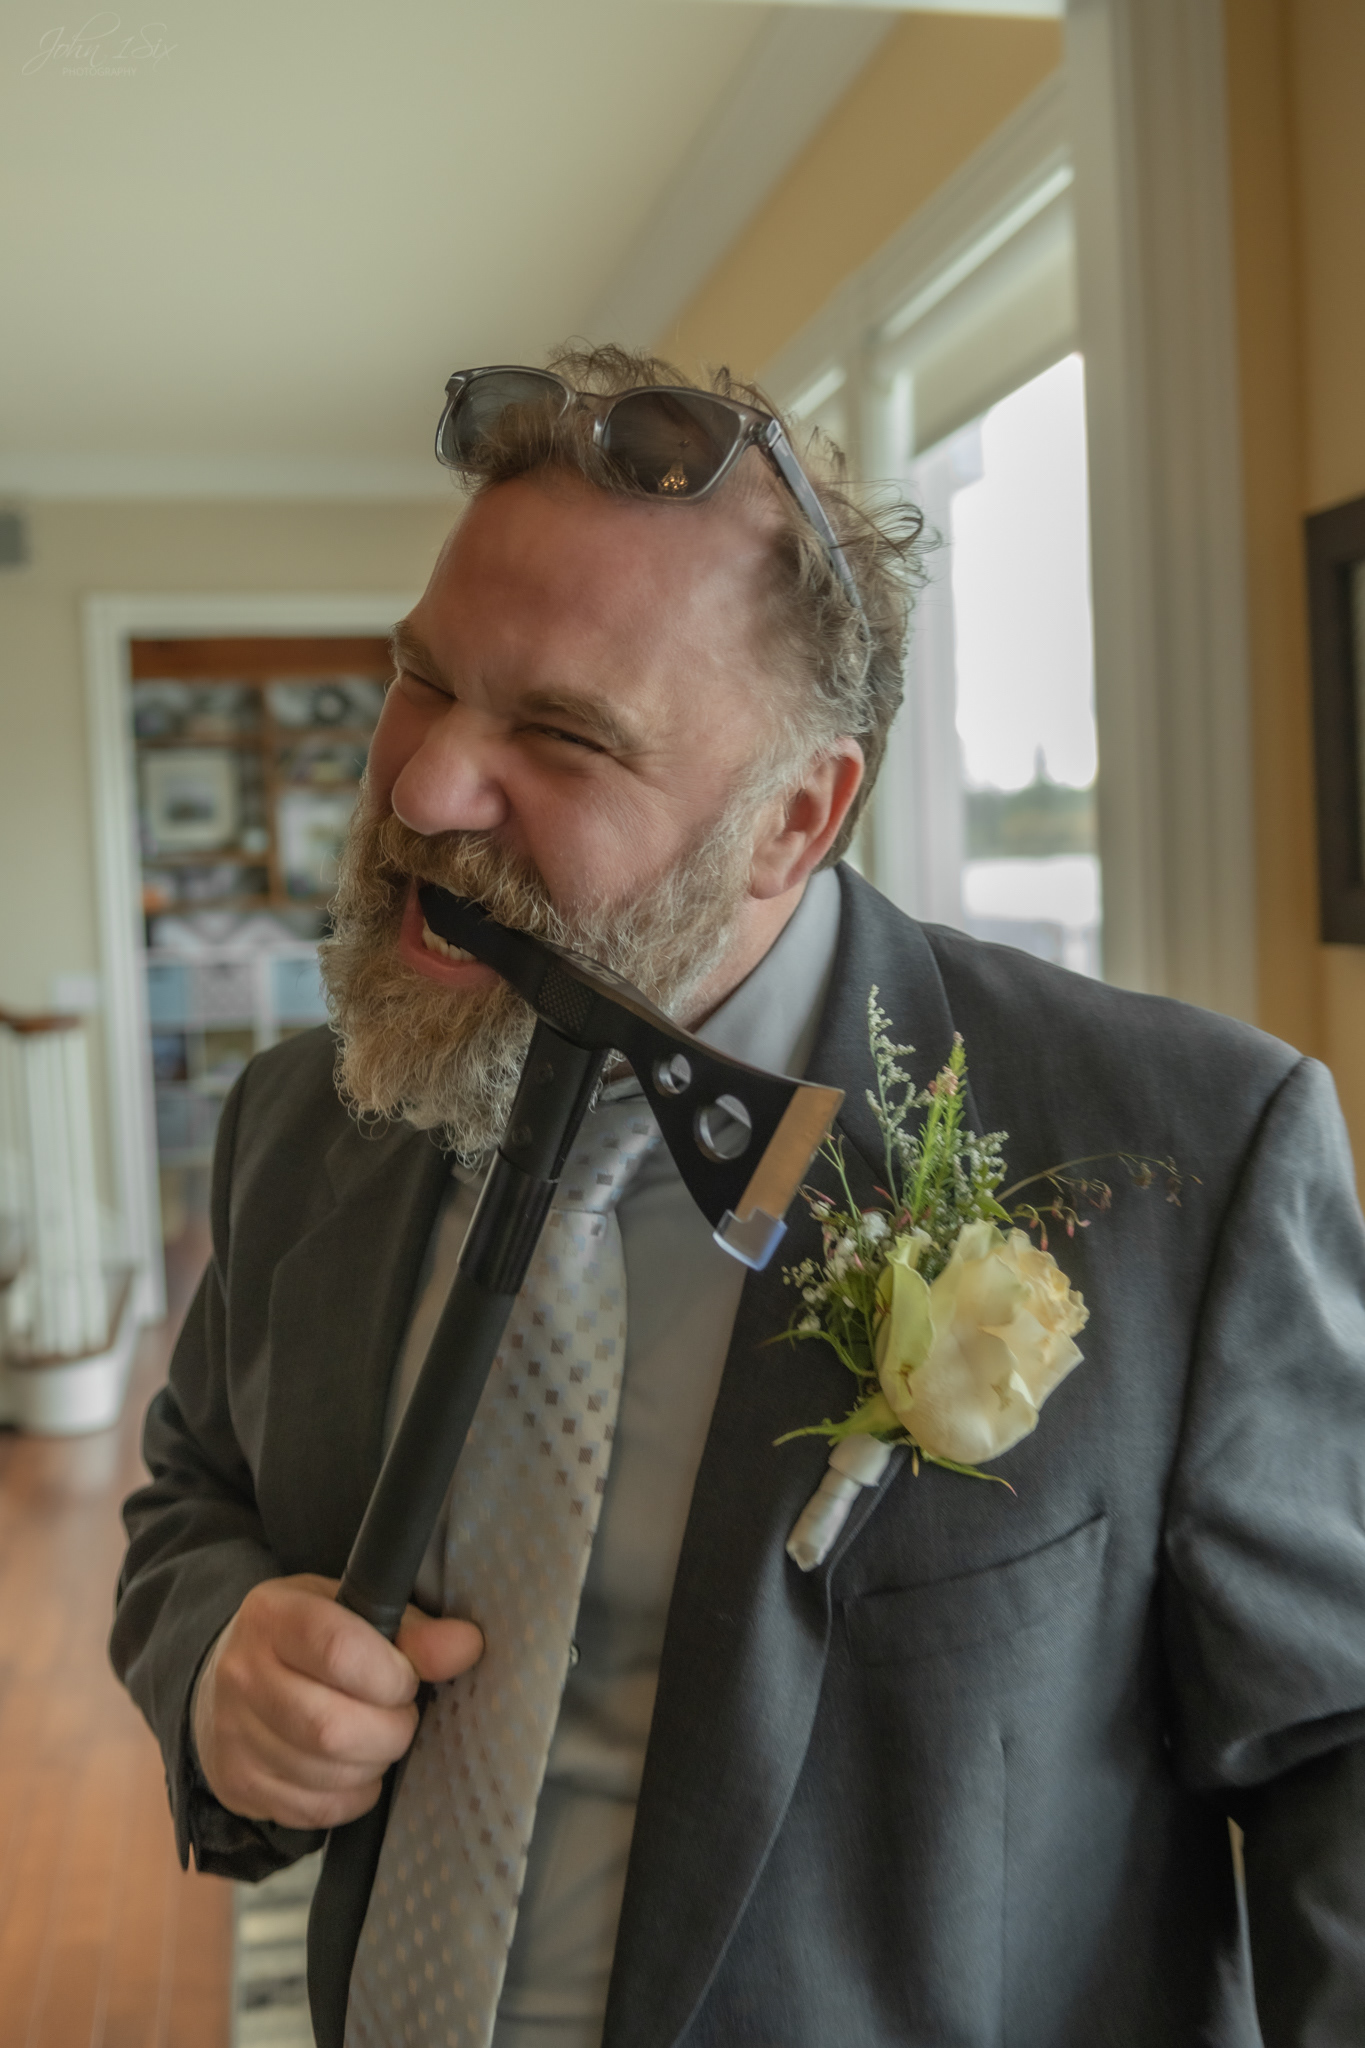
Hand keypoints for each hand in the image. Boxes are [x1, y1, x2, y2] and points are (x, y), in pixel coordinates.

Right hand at [191, 1573, 483, 1829]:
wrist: (231, 1682)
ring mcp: (232, 1735)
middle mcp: (242, 1674)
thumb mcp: (356, 1613)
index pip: (336, 1650)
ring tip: (378, 1740)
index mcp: (273, 1616)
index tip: (409, 1680)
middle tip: (401, 1716)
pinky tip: (355, 1769)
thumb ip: (413, 1631)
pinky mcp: (237, 1784)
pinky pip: (313, 1810)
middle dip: (390, 1730)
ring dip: (374, 1764)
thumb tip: (466, 1645)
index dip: (391, 1675)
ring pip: (324, 1774)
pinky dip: (353, 1796)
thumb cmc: (310, 1641)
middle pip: (330, 1726)